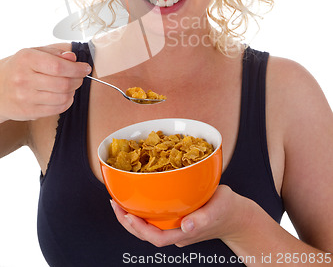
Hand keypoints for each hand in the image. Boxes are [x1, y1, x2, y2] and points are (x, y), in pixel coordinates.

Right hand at [0, 46, 90, 121]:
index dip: (76, 68)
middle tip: (80, 77)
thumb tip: (73, 57)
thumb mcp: (33, 53)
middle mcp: (24, 78)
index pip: (58, 66)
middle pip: (62, 83)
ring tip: (71, 86)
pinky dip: (66, 103)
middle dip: (77, 80)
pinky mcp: (28, 111)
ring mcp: (25, 97)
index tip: (85, 68)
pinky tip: (65, 96)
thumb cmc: (18, 68)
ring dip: (73, 92)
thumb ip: (54, 53)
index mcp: (26, 59)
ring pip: (61, 97)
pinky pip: (56, 109)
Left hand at [111, 185, 252, 247]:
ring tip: (120, 200)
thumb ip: (203, 218)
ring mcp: (176, 226)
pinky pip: (156, 216)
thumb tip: (186, 225)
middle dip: (127, 222)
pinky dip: (144, 208)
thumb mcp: (218, 209)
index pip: (156, 238)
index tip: (127, 214)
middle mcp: (176, 232)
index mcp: (183, 233)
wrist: (238, 216)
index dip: (139, 229)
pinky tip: (139, 195)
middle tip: (114, 204)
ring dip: (132, 215)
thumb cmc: (228, 210)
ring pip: (149, 226)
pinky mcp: (178, 217)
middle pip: (146, 234)